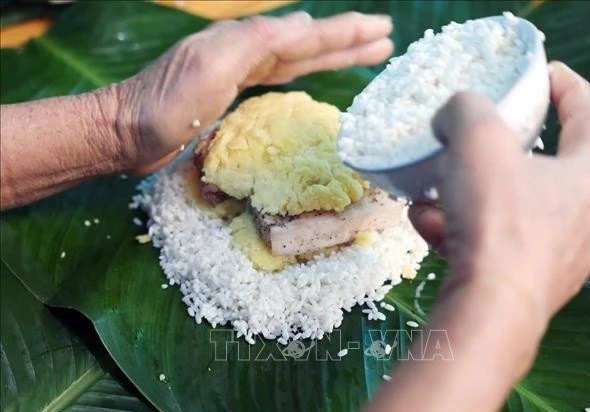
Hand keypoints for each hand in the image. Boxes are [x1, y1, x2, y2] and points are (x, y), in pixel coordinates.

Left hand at [114, 11, 392, 174]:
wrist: (127, 131)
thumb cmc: (166, 103)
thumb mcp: (212, 66)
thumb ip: (257, 42)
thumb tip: (304, 26)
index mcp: (247, 41)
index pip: (308, 34)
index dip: (346, 32)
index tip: (382, 29)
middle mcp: (246, 51)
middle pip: (309, 42)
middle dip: (349, 40)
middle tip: (386, 36)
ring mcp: (239, 71)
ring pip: (298, 57)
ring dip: (333, 54)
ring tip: (366, 52)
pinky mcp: (231, 94)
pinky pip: (280, 74)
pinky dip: (303, 68)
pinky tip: (309, 68)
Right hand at [409, 61, 589, 328]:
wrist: (489, 311)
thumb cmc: (496, 220)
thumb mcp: (477, 141)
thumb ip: (467, 109)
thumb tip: (457, 112)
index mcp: (583, 180)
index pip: (589, 120)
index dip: (571, 89)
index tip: (548, 73)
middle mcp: (581, 222)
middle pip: (543, 172)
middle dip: (500, 157)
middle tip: (471, 147)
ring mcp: (557, 261)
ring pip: (510, 214)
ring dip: (467, 200)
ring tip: (428, 200)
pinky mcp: (528, 289)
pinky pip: (494, 248)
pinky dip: (462, 235)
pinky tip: (430, 232)